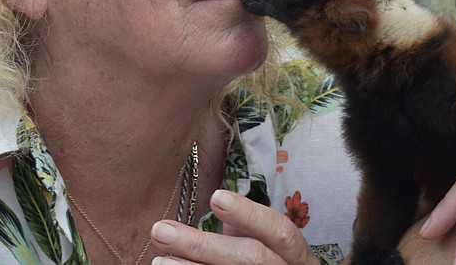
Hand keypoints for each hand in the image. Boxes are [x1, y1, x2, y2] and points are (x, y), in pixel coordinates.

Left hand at [150, 190, 317, 264]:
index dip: (249, 214)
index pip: (279, 230)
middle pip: (250, 258)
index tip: (215, 197)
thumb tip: (223, 205)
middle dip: (203, 245)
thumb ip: (253, 230)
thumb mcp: (275, 248)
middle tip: (161, 230)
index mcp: (295, 255)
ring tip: (160, 260)